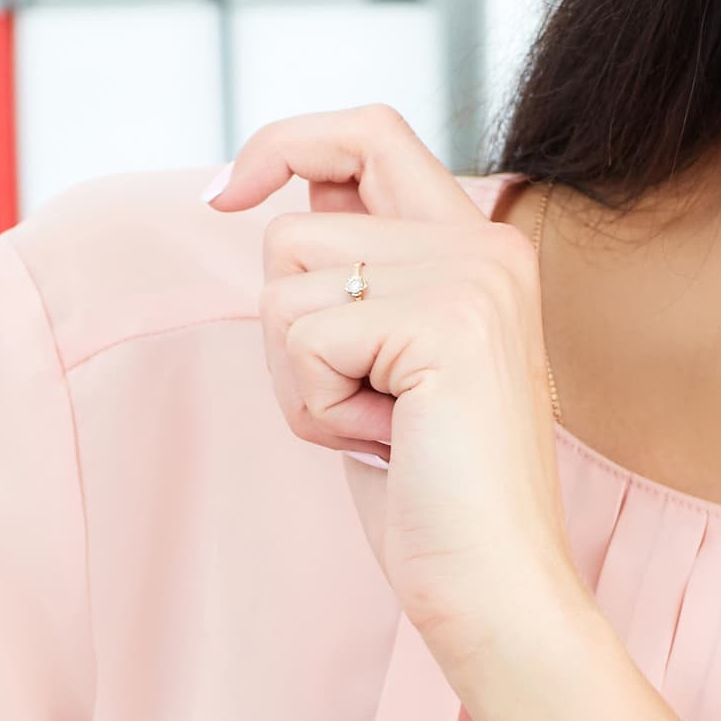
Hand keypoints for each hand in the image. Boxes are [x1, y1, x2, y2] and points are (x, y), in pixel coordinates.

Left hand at [208, 108, 584, 669]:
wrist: (495, 588)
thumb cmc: (434, 498)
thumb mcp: (385, 365)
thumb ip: (356, 276)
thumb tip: (276, 199)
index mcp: (483, 248)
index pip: (367, 133)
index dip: (285, 142)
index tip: (226, 194)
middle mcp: (487, 245)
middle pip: (296, 228)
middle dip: (289, 328)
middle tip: (361, 404)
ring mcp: (470, 278)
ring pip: (286, 283)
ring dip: (300, 377)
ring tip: (380, 428)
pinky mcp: (443, 321)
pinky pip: (300, 337)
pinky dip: (314, 407)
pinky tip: (384, 443)